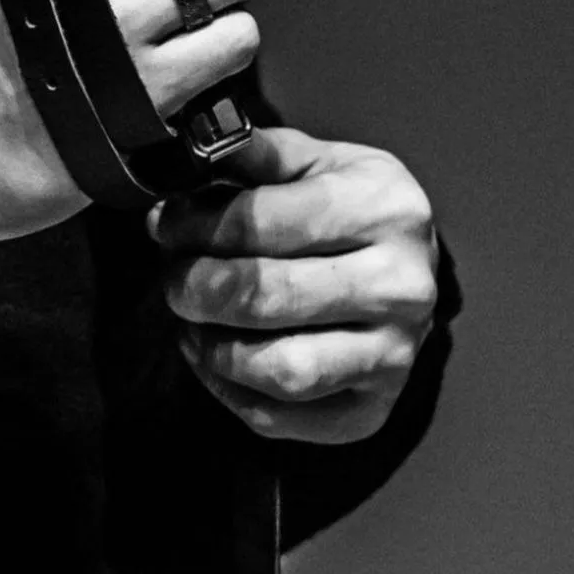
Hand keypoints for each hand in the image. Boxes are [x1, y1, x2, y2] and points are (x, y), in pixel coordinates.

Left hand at [146, 126, 438, 443]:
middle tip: (173, 276)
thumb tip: (187, 158)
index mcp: (384, 209)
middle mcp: (400, 286)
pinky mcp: (369, 411)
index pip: (263, 222)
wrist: (408, 268)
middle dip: (195, 287)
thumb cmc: (351, 210)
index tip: (165, 225)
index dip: (195, 226)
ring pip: (277, 369)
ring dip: (211, 346)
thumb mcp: (312, 162)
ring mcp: (392, 355)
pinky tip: (216, 355)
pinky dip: (227, 390)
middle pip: (265, 298)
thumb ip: (253, 155)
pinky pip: (278, 418)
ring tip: (193, 320)